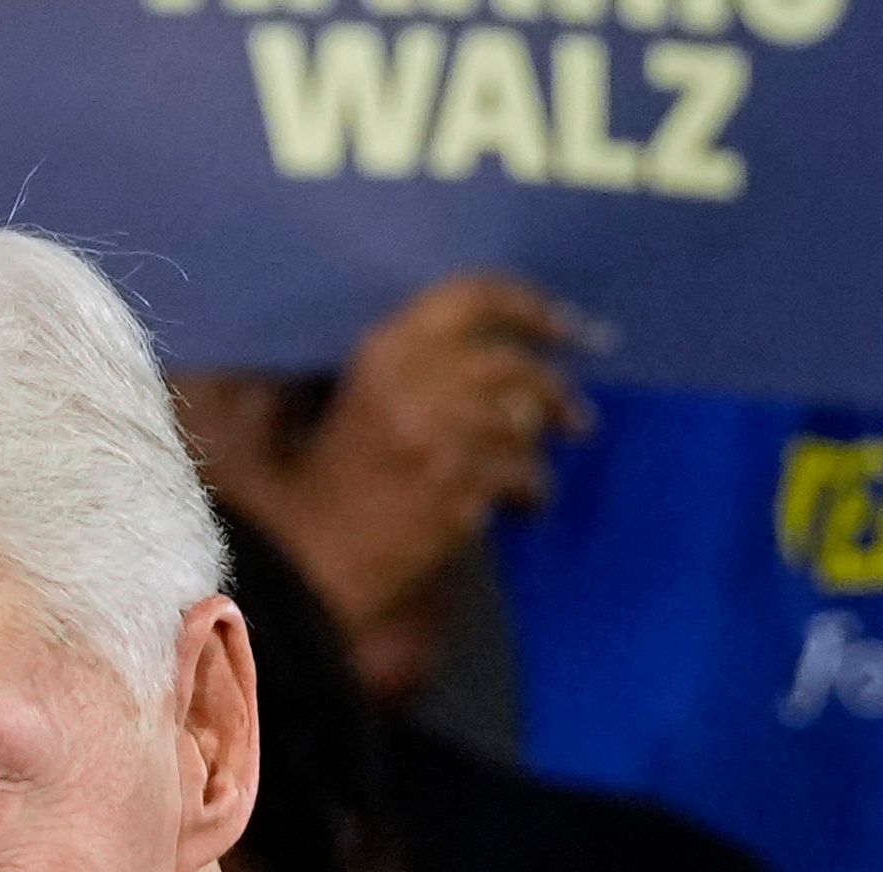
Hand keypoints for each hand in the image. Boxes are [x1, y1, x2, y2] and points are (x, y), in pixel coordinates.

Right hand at [191, 276, 588, 643]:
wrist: (307, 561)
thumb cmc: (323, 484)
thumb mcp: (354, 401)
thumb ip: (413, 367)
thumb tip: (492, 354)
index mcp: (384, 351)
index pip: (474, 297)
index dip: (530, 306)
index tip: (567, 327)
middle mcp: (417, 382)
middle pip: (517, 366)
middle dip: (556, 391)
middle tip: (575, 416)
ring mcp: (441, 437)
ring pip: (526, 425)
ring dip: (542, 450)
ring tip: (542, 467)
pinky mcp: (459, 488)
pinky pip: (523, 478)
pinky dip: (532, 494)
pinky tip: (524, 508)